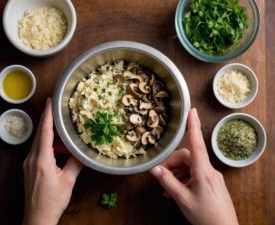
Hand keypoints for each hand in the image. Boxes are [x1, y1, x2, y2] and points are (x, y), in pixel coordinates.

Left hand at [22, 98, 82, 224]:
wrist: (38, 218)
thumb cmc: (52, 201)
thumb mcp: (68, 181)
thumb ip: (76, 163)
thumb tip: (83, 150)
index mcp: (42, 160)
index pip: (44, 131)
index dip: (47, 115)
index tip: (49, 101)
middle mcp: (32, 159)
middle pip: (41, 134)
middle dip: (51, 123)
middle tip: (61, 113)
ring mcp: (29, 163)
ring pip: (41, 143)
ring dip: (54, 139)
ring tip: (68, 142)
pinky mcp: (30, 168)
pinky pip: (40, 151)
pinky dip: (51, 148)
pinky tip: (62, 153)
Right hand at [150, 109, 238, 224]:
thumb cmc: (206, 217)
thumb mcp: (183, 199)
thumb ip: (168, 182)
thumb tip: (154, 169)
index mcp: (203, 171)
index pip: (197, 144)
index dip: (193, 126)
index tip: (192, 111)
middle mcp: (209, 170)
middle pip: (187, 157)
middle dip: (172, 164)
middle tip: (160, 175)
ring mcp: (211, 177)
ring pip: (189, 166)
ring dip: (176, 173)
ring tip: (167, 188)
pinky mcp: (211, 183)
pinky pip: (194, 175)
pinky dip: (183, 179)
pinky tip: (175, 191)